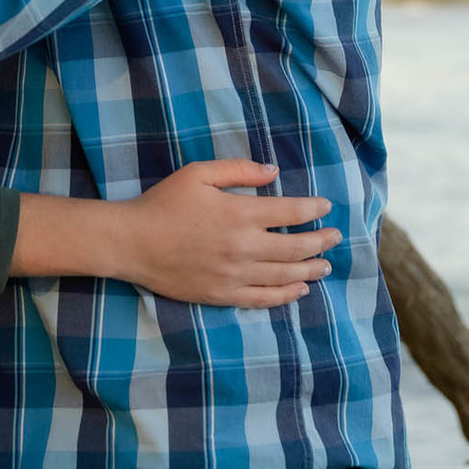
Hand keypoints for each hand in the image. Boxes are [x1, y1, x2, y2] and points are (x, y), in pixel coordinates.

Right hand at [118, 159, 339, 308]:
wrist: (132, 242)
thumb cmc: (164, 203)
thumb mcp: (199, 173)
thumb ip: (239, 170)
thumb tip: (274, 172)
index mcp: (239, 213)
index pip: (290, 211)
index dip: (313, 210)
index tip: (326, 208)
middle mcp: (243, 247)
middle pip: (294, 246)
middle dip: (320, 241)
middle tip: (335, 237)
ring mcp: (234, 275)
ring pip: (284, 275)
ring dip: (310, 269)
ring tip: (326, 265)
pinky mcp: (222, 295)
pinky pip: (262, 298)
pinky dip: (286, 296)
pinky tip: (300, 290)